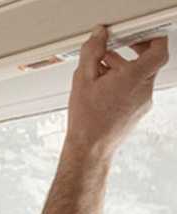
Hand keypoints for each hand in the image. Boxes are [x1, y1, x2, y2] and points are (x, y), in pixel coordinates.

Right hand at [66, 25, 168, 154]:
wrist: (90, 148)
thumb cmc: (87, 120)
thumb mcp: (82, 79)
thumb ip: (92, 52)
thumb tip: (99, 37)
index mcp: (134, 78)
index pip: (159, 50)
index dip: (150, 38)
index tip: (135, 36)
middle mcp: (144, 90)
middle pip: (147, 63)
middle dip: (129, 54)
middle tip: (113, 51)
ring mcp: (143, 103)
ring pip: (140, 78)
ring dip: (123, 71)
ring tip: (100, 75)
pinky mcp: (137, 112)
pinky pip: (135, 92)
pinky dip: (122, 86)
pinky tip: (102, 91)